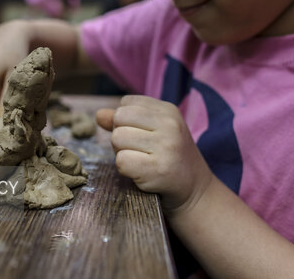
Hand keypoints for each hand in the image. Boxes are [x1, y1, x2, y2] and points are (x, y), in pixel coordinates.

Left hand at [96, 95, 213, 212]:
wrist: (195, 190)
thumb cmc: (169, 158)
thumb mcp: (153, 131)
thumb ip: (125, 121)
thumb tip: (99, 114)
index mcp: (168, 110)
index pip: (126, 103)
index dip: (125, 121)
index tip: (142, 135)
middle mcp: (170, 125)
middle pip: (119, 118)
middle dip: (121, 136)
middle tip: (139, 151)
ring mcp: (166, 146)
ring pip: (117, 139)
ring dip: (122, 153)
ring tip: (141, 161)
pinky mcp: (158, 169)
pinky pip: (121, 161)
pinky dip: (125, 169)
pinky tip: (142, 173)